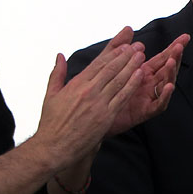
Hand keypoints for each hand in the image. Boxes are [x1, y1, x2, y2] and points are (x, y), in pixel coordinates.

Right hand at [32, 27, 146, 169]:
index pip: (98, 64)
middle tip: (137, 46)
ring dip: (132, 67)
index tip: (124, 46)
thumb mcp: (50, 95)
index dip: (113, 54)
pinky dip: (132, 84)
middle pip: (111, 69)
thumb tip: (60, 55)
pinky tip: (140, 75)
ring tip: (141, 56)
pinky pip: (122, 97)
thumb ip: (57, 73)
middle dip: (126, 56)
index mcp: (76, 84)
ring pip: (119, 80)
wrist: (54, 147)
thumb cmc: (52, 123)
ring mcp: (98, 103)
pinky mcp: (106, 116)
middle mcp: (89, 91)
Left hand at [107, 33, 189, 135]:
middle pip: (167, 69)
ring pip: (166, 84)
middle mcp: (149, 84)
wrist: (91, 115)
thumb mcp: (110, 64)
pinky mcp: (145, 111)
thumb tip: (128, 28)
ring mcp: (148, 98)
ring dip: (170, 73)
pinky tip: (169, 86)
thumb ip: (119, 46)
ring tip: (171, 61)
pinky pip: (159, 104)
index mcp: (143, 72)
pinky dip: (165, 96)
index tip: (185, 37)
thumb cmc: (103, 91)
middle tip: (180, 46)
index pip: (162, 57)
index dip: (173, 48)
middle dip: (175, 57)